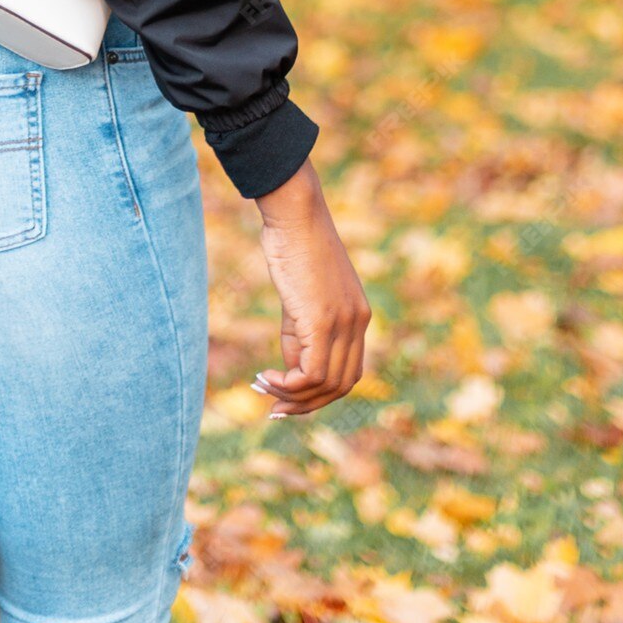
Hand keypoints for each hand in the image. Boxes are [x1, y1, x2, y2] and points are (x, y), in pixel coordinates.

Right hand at [251, 158, 369, 416]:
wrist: (294, 215)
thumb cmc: (293, 246)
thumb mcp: (301, 297)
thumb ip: (301, 334)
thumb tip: (293, 367)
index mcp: (358, 316)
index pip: (349, 373)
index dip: (320, 394)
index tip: (288, 398)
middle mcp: (358, 323)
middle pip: (341, 386)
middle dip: (306, 404)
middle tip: (273, 407)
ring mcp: (343, 323)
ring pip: (326, 384)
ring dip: (293, 396)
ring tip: (264, 387)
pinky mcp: (322, 322)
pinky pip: (311, 372)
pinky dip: (289, 384)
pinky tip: (266, 376)